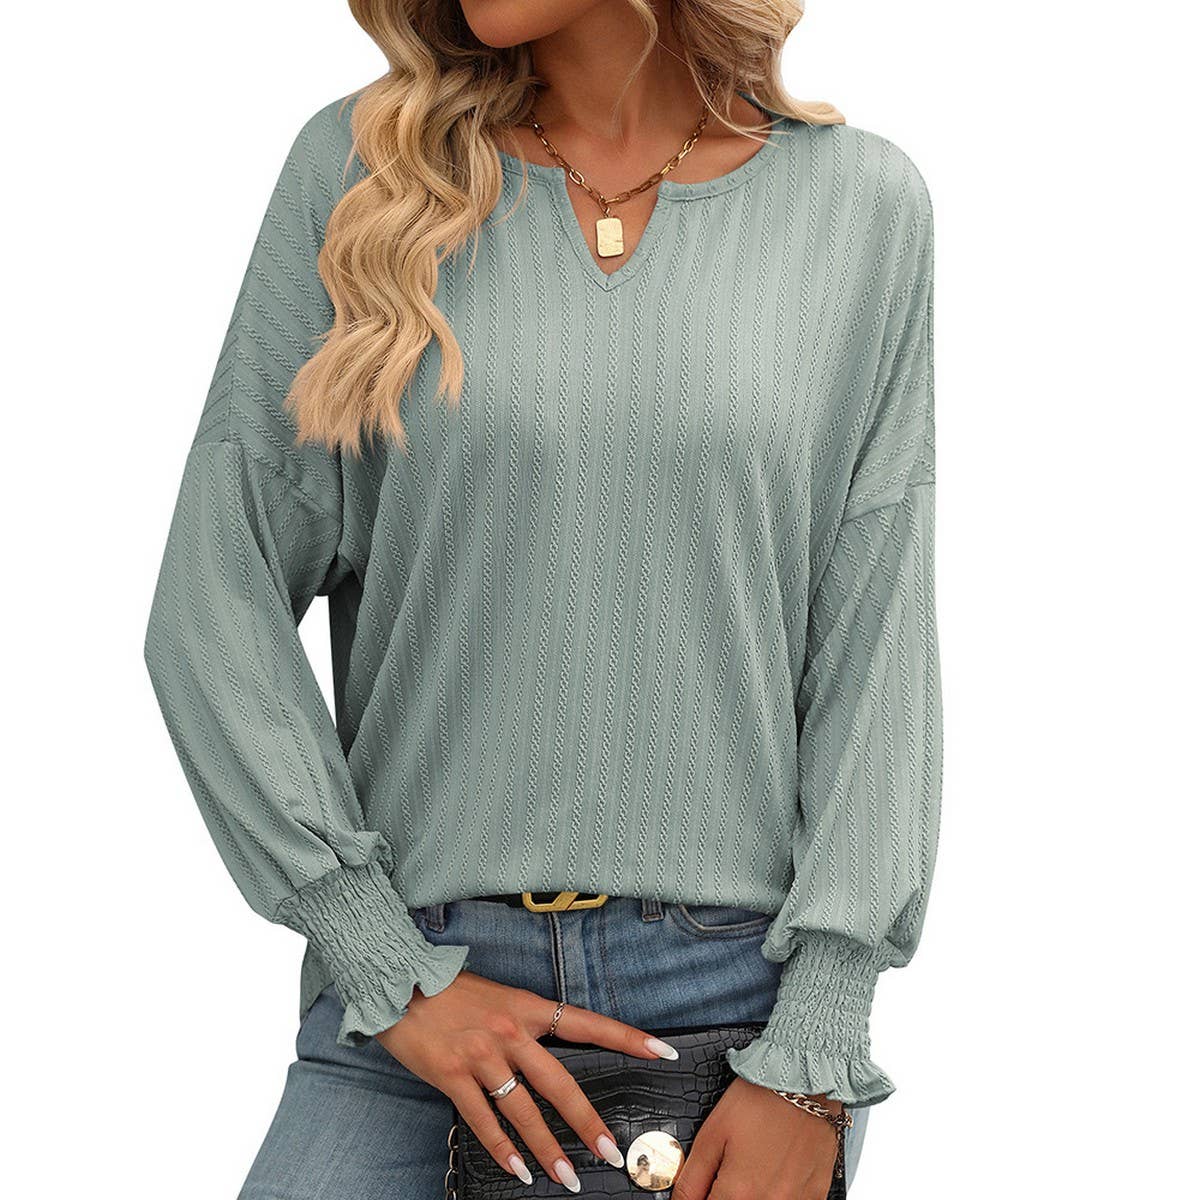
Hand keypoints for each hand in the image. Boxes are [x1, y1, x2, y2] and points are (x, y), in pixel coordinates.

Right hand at [375, 970, 678, 1192]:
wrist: (398, 979)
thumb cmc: (447, 987)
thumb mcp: (495, 995)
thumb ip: (522, 1023)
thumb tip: (544, 1056)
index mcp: (526, 1006)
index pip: (587, 1023)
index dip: (627, 1038)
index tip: (661, 1051)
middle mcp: (510, 1031)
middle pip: (560, 1082)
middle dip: (587, 1122)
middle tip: (610, 1152)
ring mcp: (481, 1055)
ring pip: (524, 1111)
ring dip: (547, 1150)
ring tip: (566, 1178)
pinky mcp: (452, 1075)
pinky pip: (484, 1120)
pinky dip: (502, 1149)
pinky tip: (517, 1169)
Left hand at [672, 1077, 842, 1199]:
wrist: (802, 1080)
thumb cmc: (758, 1099)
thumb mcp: (712, 1132)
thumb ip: (692, 1178)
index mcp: (739, 1191)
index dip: (703, 1197)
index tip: (705, 1187)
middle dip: (727, 1194)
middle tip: (729, 1172)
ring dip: (752, 1195)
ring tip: (753, 1166)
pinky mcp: (816, 1194)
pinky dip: (778, 1194)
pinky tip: (775, 1172)